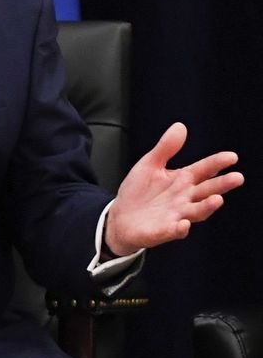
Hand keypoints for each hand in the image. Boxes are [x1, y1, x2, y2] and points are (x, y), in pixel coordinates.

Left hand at [104, 122, 241, 255]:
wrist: (120, 217)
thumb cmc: (139, 192)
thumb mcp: (149, 165)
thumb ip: (165, 148)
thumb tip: (180, 126)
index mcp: (183, 180)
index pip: (204, 170)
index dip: (217, 163)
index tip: (231, 157)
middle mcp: (185, 198)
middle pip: (207, 190)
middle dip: (222, 185)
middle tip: (237, 177)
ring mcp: (176, 215)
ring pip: (197, 212)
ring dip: (207, 206)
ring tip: (217, 199)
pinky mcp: (163, 231)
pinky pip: (173, 231)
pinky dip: (180, 229)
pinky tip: (183, 224)